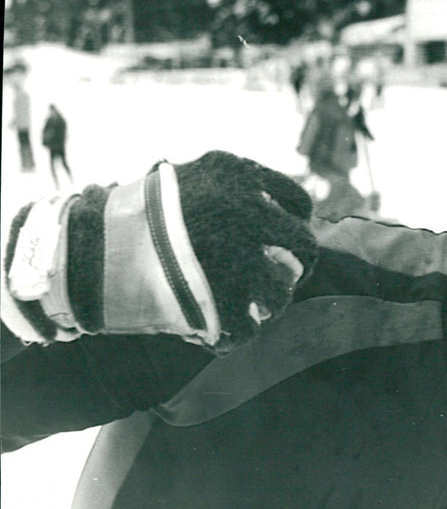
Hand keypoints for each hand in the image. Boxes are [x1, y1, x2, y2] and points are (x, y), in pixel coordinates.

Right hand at [3, 151, 317, 353]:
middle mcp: (243, 210)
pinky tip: (221, 329)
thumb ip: (236, 193)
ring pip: (281, 293)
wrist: (81, 246)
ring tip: (253, 308)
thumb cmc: (136, 217)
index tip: (287, 240)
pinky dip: (235, 334)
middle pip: (304, 247)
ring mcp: (233, 255)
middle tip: (282, 279)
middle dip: (297, 268)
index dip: (297, 225)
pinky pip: (246, 328)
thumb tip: (286, 221)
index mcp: (236, 174)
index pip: (299, 202)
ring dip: (270, 304)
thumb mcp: (189, 182)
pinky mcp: (217, 298)